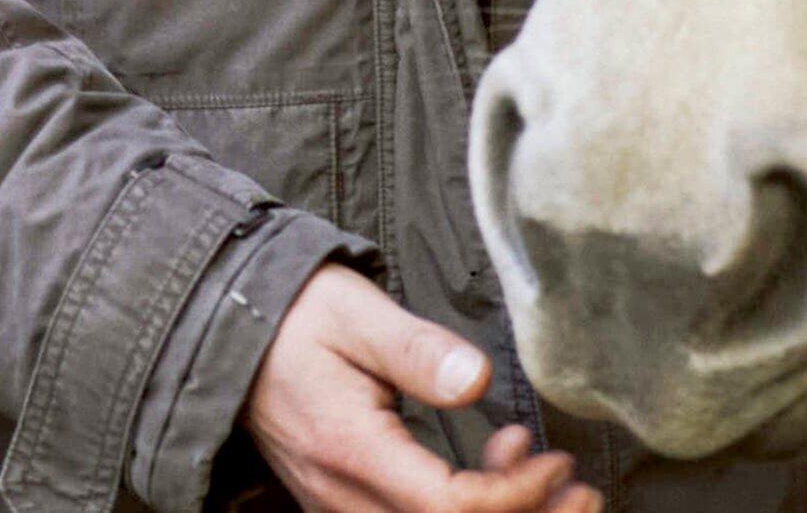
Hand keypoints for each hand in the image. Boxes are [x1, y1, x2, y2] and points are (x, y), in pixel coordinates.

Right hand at [241, 265, 597, 512]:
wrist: (226, 330)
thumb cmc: (293, 315)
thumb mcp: (356, 314)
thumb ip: (418, 350)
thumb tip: (479, 380)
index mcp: (351, 451)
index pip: (450, 511)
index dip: (515, 497)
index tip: (554, 459)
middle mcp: (344, 496)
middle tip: (580, 492)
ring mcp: (342, 506)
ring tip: (549, 476)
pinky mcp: (347, 501)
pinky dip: (467, 508)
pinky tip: (496, 465)